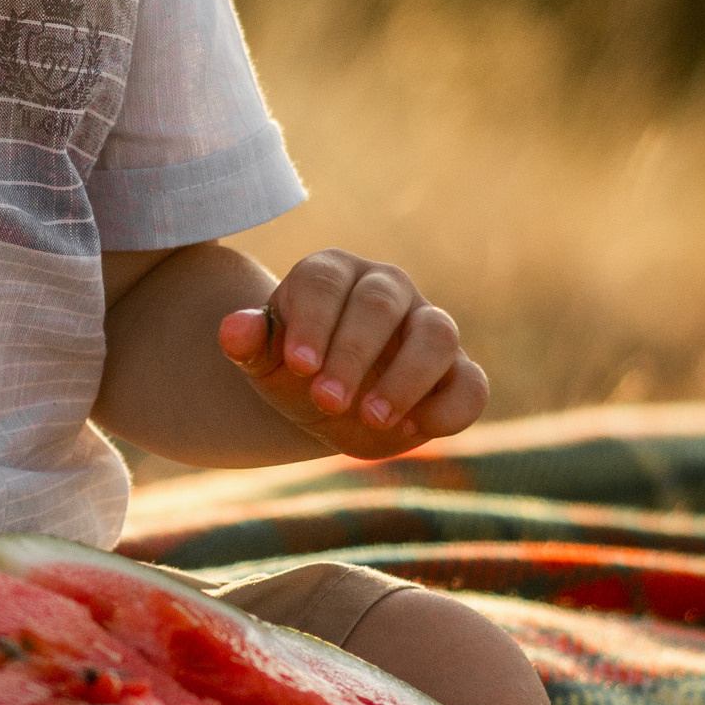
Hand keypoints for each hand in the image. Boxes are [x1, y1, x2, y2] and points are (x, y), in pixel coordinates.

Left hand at [218, 250, 487, 461]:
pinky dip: (450, 407)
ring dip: (406, 378)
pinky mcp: (458, 371)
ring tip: (372, 418)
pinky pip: (471, 383)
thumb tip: (233, 330)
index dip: (313, 320)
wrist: (331, 404)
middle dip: (354, 353)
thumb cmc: (297, 369)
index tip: (298, 366)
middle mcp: (387, 289)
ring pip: (437, 333)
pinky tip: (415, 430)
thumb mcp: (265, 361)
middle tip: (326, 401)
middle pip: (380, 304)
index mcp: (333, 273)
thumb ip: (250, 343)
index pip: (324, 280)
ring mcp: (428, 326)